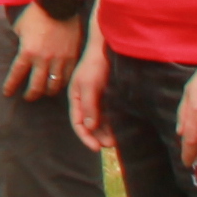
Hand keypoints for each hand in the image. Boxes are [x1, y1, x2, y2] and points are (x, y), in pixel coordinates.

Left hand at [7, 0, 83, 101]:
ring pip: (54, 85)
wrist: (58, 4)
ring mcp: (60, 59)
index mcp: (27, 51)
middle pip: (36, 87)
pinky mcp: (72, 57)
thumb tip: (19, 52)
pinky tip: (58, 84)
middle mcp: (43, 59)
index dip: (11, 86)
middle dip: (31, 95)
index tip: (7, 93)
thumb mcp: (20, 28)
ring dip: (47, 91)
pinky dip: (62, 83)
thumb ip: (20, 43)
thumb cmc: (36, 14)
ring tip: (44, 92)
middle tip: (27, 97)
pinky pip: (68, 77)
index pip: (16, 75)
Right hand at [70, 33, 113, 151]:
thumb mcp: (89, 85)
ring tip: (116, 141)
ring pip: (101, 122)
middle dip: (98, 137)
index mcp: (75, 98)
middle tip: (109, 145)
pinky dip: (114, 124)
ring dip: (106, 132)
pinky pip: (110, 115)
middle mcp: (85, 101)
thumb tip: (89, 127)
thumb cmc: (95, 64)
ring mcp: (98, 99)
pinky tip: (121, 130)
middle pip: (89, 125)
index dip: (85, 137)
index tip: (95, 148)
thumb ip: (89, 106)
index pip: (77, 122)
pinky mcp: (109, 97)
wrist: (108, 49)